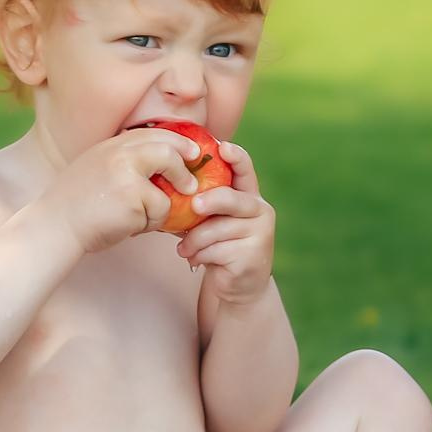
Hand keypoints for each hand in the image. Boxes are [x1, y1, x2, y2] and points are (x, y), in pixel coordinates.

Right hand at [38, 129, 203, 255]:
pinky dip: (149, 225)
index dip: (178, 141)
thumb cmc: (77, 205)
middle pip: (167, 149)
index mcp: (112, 145)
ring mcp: (127, 175)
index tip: (192, 152)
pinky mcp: (132, 199)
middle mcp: (120, 154)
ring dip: (159, 210)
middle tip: (191, 184)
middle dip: (184, 167)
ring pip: (167, 189)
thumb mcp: (98, 170)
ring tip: (139, 219)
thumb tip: (164, 164)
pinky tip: (128, 227)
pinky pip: (159, 212)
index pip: (153, 133)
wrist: (55, 225)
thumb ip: (125, 162)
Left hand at [175, 142, 274, 306]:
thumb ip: (203, 204)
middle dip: (209, 201)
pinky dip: (199, 256)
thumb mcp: (212, 220)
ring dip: (193, 241)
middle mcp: (260, 211)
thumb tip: (170, 185)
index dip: (236, 156)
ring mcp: (260, 234)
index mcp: (249, 195)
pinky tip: (196, 260)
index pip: (245, 169)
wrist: (236, 284)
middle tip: (194, 206)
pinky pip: (215, 250)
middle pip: (231, 199)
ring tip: (185, 249)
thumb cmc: (219, 245)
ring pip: (216, 229)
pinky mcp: (252, 256)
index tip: (223, 147)